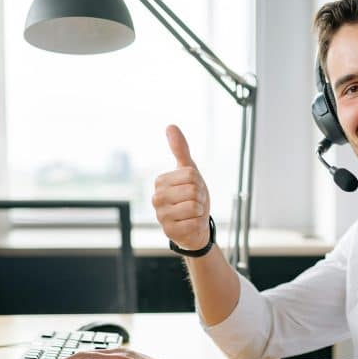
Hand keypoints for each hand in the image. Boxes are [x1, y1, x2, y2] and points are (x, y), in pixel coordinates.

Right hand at [152, 125, 210, 250]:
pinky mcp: (169, 232)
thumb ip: (180, 149)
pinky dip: (198, 224)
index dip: (199, 183)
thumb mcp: (189, 171)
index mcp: (160, 181)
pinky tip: (191, 225)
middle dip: (201, 197)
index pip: (191, 174)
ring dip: (200, 211)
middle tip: (195, 203)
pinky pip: (194, 223)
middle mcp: (156, 198)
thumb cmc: (192, 196)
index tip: (194, 189)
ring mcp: (161, 216)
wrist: (195, 225)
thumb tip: (170, 126)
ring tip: (193, 213)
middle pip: (193, 190)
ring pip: (194, 207)